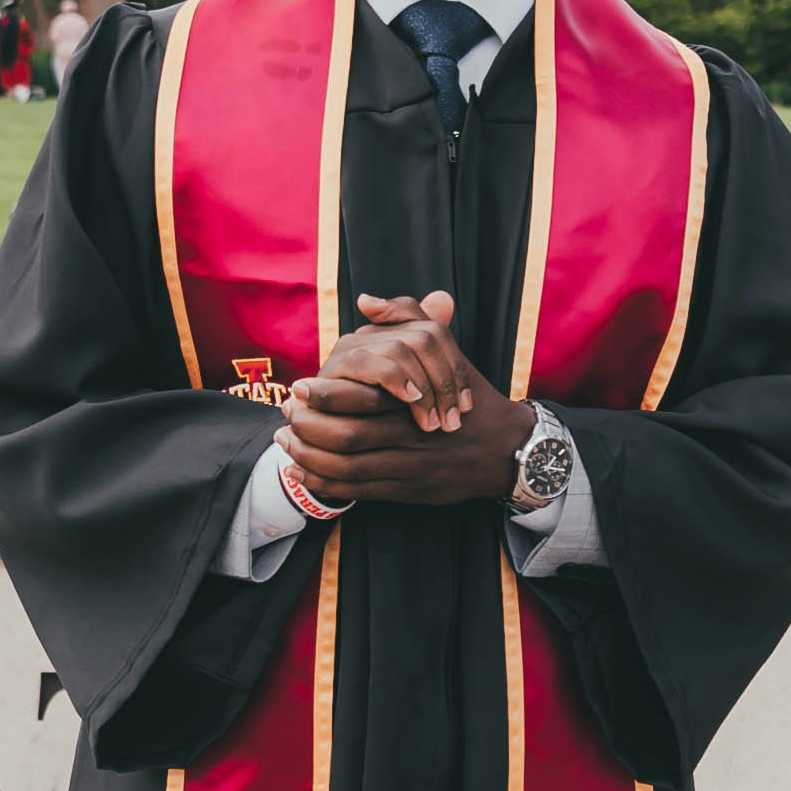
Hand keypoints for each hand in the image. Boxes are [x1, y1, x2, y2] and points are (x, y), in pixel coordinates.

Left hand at [273, 292, 522, 512]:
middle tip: (284, 417)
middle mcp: (411, 435)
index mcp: (416, 398)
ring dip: (310, 457)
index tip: (296, 388)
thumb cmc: (469, 397)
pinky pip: (359, 491)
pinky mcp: (409, 491)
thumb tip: (367, 299)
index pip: (360, 399)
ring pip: (349, 468)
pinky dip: (325, 483)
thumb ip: (408, 318)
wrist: (507, 449)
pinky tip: (302, 472)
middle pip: (348, 437)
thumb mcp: (447, 351)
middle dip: (308, 429)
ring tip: (285, 444)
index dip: (322, 396)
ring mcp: (410, 467)